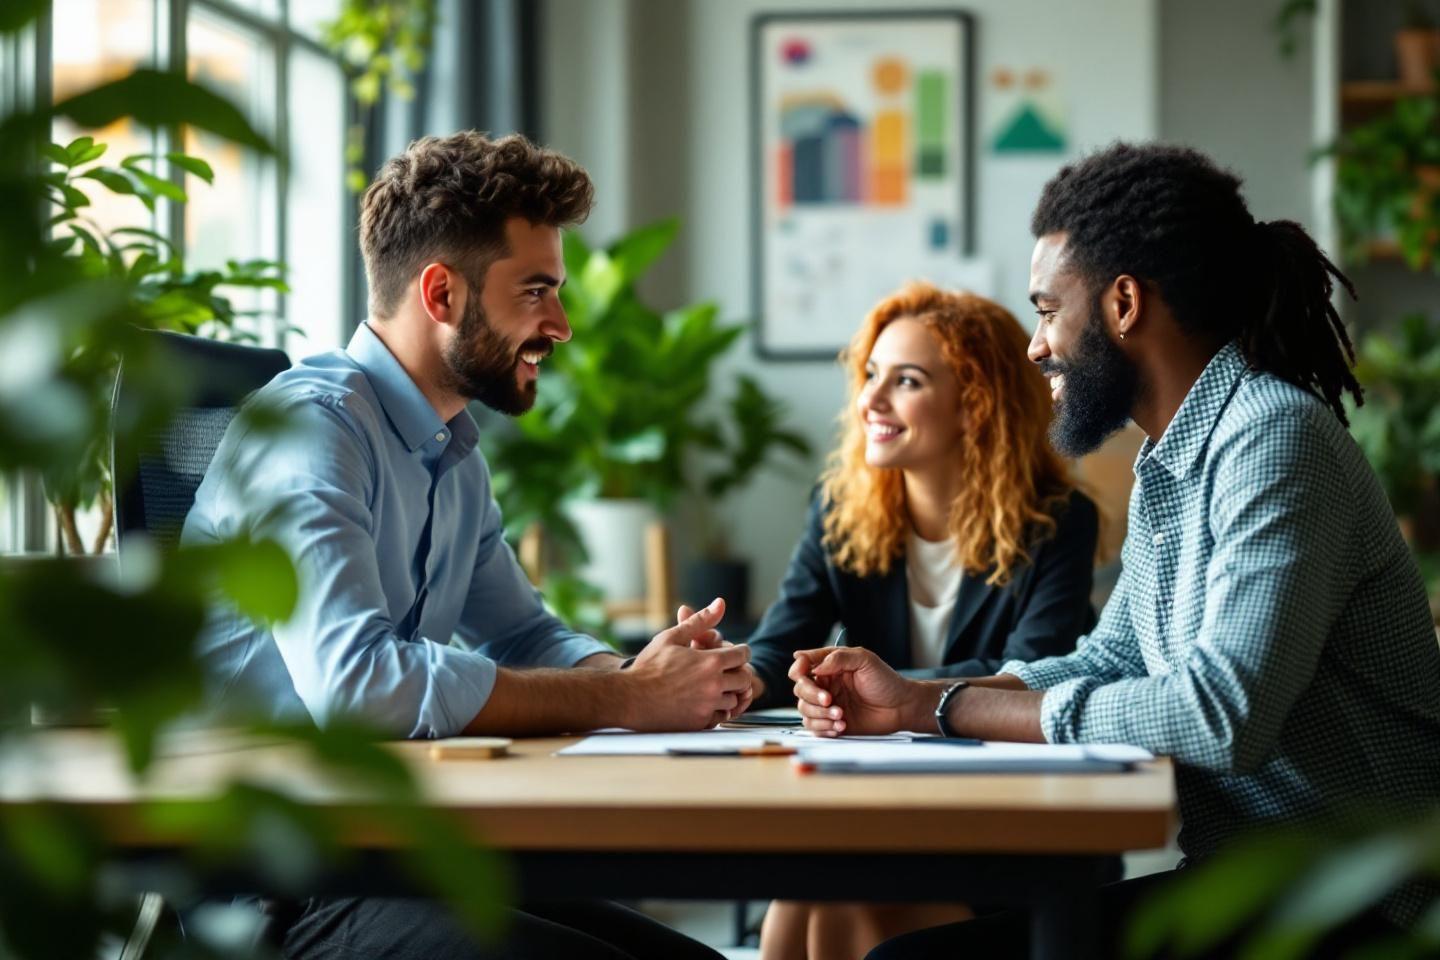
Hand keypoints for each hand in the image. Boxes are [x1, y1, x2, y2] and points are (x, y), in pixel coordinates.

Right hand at [624, 598, 753, 730]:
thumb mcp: (672, 637)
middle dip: (738, 672)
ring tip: (710, 686)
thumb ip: (700, 621)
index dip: (740, 652)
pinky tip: (703, 702)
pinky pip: (721, 717)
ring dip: (727, 692)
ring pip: (734, 700)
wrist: (629, 698)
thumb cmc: (648, 666)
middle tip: (724, 671)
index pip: (743, 655)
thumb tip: (720, 603)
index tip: (732, 654)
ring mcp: (707, 706)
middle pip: (744, 679)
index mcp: (709, 662)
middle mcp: (713, 686)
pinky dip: (717, 710)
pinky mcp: (699, 723)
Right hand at [789, 646, 921, 736]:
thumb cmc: (886, 682)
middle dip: (812, 696)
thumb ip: (838, 658)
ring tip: (841, 716)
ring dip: (820, 715)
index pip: (803, 665)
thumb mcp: (865, 660)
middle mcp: (826, 685)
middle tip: (829, 700)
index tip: (800, 674)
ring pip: (805, 710)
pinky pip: (814, 728)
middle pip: (800, 690)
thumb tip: (814, 666)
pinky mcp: (832, 723)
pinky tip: (841, 726)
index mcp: (830, 667)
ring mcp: (828, 705)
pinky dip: (824, 728)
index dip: (798, 669)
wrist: (901, 707)